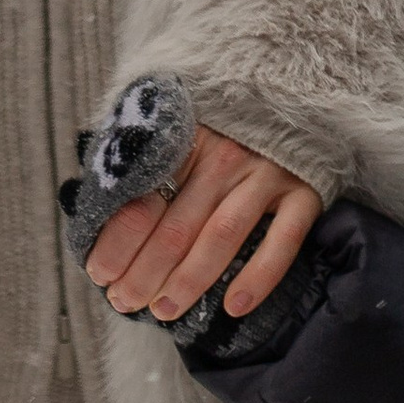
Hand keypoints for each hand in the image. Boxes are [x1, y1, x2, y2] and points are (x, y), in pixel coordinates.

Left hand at [85, 124, 324, 323]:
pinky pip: (282, 241)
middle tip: (125, 302)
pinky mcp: (304, 192)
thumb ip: (143, 160)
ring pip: (220, 237)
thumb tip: (99, 214)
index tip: (101, 273)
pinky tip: (235, 305)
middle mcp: (226, 156)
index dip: (118, 242)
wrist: (295, 92)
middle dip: (144, 273)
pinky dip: (259, 276)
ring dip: (189, 281)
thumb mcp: (176, 125)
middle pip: (176, 227)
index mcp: (186, 140)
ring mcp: (267, 175)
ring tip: (165, 310)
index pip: (143, 200)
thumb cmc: (224, 124)